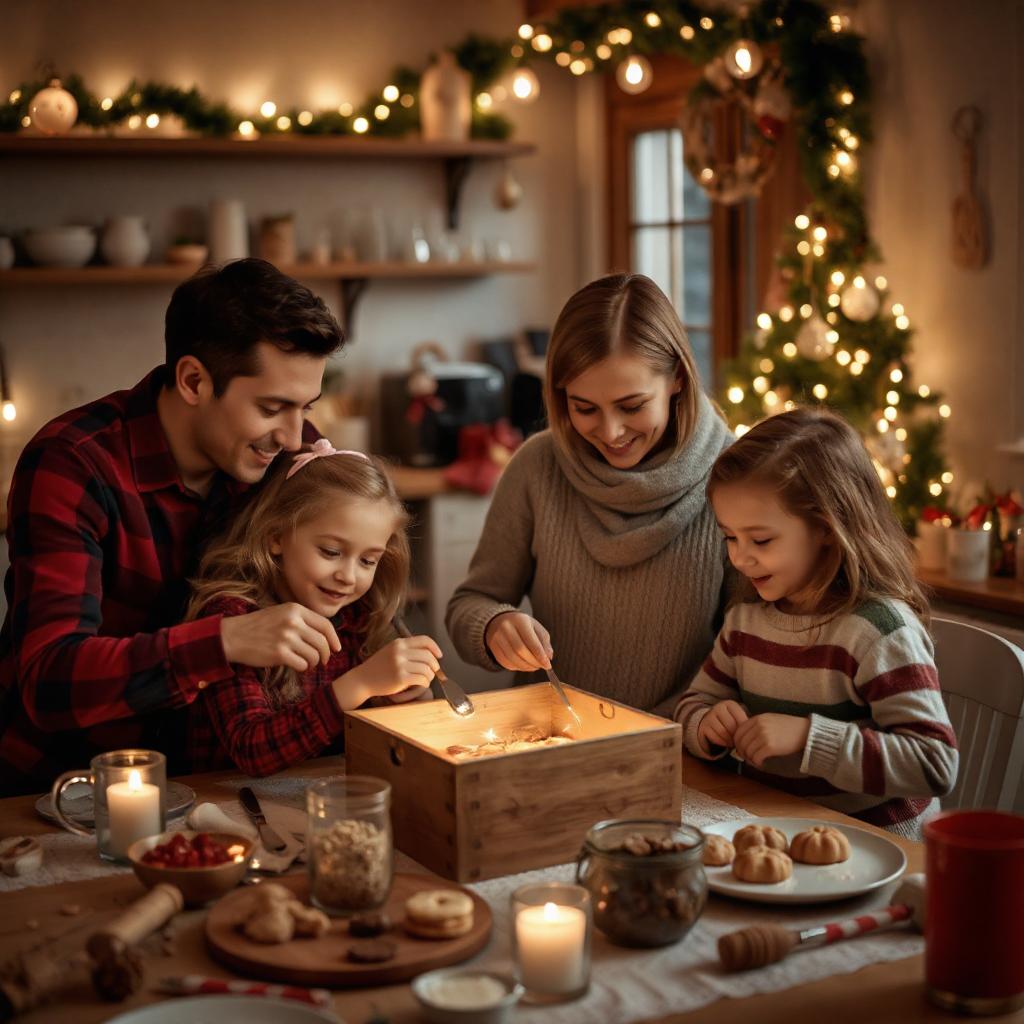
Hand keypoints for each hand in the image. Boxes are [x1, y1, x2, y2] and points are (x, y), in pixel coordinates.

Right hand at [220, 602, 340, 671]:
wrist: (232, 636)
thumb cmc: (258, 626)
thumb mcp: (281, 613)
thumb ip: (301, 620)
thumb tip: (325, 636)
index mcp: (295, 609)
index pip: (325, 625)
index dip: (334, 639)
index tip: (336, 649)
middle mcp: (293, 622)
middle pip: (322, 642)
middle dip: (326, 655)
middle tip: (323, 661)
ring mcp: (286, 637)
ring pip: (314, 655)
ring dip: (314, 663)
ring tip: (307, 664)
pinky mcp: (279, 653)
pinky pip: (302, 664)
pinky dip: (303, 668)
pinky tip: (298, 667)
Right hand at [334, 635, 441, 710]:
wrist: (362, 679)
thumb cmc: (378, 667)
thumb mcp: (391, 651)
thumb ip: (407, 650)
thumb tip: (430, 655)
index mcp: (399, 643)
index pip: (424, 640)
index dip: (435, 648)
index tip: (439, 655)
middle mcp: (400, 651)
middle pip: (428, 656)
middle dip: (435, 665)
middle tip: (433, 672)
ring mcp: (400, 664)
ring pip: (427, 669)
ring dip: (430, 676)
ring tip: (425, 679)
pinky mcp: (400, 678)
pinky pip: (422, 679)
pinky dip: (425, 683)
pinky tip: (421, 685)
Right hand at [484, 612, 552, 671]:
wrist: (500, 621)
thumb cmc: (522, 625)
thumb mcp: (536, 627)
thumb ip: (544, 641)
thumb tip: (548, 656)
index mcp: (520, 620)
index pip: (531, 641)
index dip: (540, 656)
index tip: (548, 665)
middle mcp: (506, 627)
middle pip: (520, 650)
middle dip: (533, 662)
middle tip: (541, 666)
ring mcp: (497, 637)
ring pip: (512, 658)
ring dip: (526, 666)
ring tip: (534, 667)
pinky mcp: (493, 647)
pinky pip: (505, 662)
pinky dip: (517, 667)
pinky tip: (523, 665)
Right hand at [697, 700, 748, 750]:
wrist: (712, 721)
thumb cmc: (731, 721)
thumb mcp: (738, 718)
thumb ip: (745, 723)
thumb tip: (753, 733)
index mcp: (730, 704)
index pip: (740, 718)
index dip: (745, 729)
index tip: (746, 734)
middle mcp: (718, 707)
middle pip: (731, 726)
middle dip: (737, 736)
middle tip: (740, 741)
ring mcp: (709, 716)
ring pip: (723, 732)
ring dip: (730, 740)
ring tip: (734, 742)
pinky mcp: (704, 726)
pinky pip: (715, 737)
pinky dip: (723, 742)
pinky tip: (726, 742)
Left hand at [732, 713, 810, 768]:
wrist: (806, 732)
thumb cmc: (789, 727)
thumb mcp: (770, 719)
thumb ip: (757, 725)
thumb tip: (743, 739)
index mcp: (757, 718)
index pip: (738, 732)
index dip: (737, 743)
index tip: (742, 750)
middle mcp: (758, 725)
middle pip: (741, 743)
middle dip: (742, 753)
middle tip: (748, 758)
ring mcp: (764, 735)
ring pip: (748, 751)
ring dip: (750, 759)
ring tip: (756, 761)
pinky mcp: (770, 746)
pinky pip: (756, 757)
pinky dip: (757, 762)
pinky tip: (762, 763)